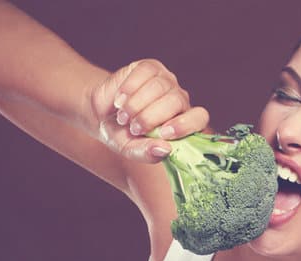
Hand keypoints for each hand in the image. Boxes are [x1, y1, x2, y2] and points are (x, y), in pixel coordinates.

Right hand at [89, 59, 208, 162]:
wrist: (101, 115)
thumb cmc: (122, 134)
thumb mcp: (130, 149)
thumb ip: (146, 153)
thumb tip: (165, 149)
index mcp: (182, 122)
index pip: (199, 118)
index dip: (185, 124)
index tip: (165, 133)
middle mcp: (178, 100)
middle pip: (176, 101)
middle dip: (151, 117)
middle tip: (134, 128)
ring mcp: (165, 81)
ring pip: (159, 86)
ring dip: (137, 104)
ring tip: (123, 117)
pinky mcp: (150, 68)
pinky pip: (145, 72)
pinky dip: (130, 88)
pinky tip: (120, 100)